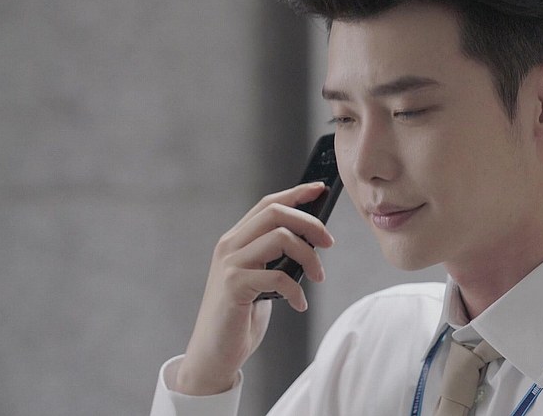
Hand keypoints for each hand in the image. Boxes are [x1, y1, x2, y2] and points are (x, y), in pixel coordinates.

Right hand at [174, 183, 334, 394]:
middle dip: (310, 223)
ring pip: (280, 238)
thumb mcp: (261, 277)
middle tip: (329, 244)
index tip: (320, 189)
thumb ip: (276, 256)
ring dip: (309, 257)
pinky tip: (299, 304)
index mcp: (236, 239)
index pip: (268, 204)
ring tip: (318, 278)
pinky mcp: (234, 286)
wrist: (214, 353)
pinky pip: (278, 276)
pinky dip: (296, 290)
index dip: (296, 193)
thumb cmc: (242, 315)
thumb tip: (313, 238)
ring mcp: (230, 264)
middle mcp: (230, 245)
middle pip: (276, 213)